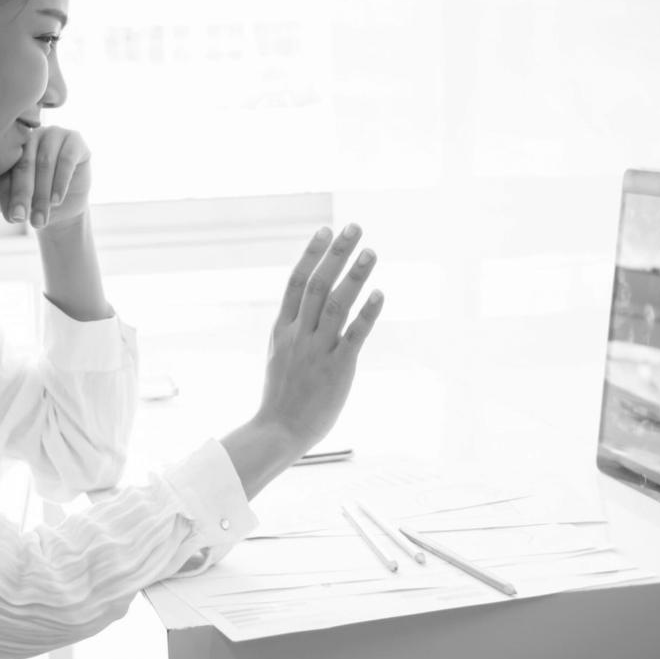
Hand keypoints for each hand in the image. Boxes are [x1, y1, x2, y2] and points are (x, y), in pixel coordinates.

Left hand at [0, 126, 91, 228]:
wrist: (63, 208)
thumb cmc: (30, 200)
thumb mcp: (6, 201)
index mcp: (8, 145)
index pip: (4, 166)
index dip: (6, 193)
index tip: (11, 217)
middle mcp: (29, 135)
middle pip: (23, 164)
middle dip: (22, 195)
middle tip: (21, 218)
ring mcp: (52, 133)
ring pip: (45, 162)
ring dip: (42, 194)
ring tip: (40, 218)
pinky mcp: (74, 139)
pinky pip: (66, 159)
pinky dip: (61, 182)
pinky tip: (56, 200)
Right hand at [253, 224, 384, 455]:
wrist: (279, 431)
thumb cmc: (282, 395)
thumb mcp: (279, 354)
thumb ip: (294, 329)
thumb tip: (311, 306)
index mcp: (283, 329)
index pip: (297, 282)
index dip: (312, 253)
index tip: (326, 230)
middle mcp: (299, 334)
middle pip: (318, 284)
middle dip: (337, 253)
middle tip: (354, 227)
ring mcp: (317, 351)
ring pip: (336, 304)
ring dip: (355, 275)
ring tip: (371, 251)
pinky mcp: (337, 368)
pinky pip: (353, 336)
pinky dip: (367, 314)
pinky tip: (380, 294)